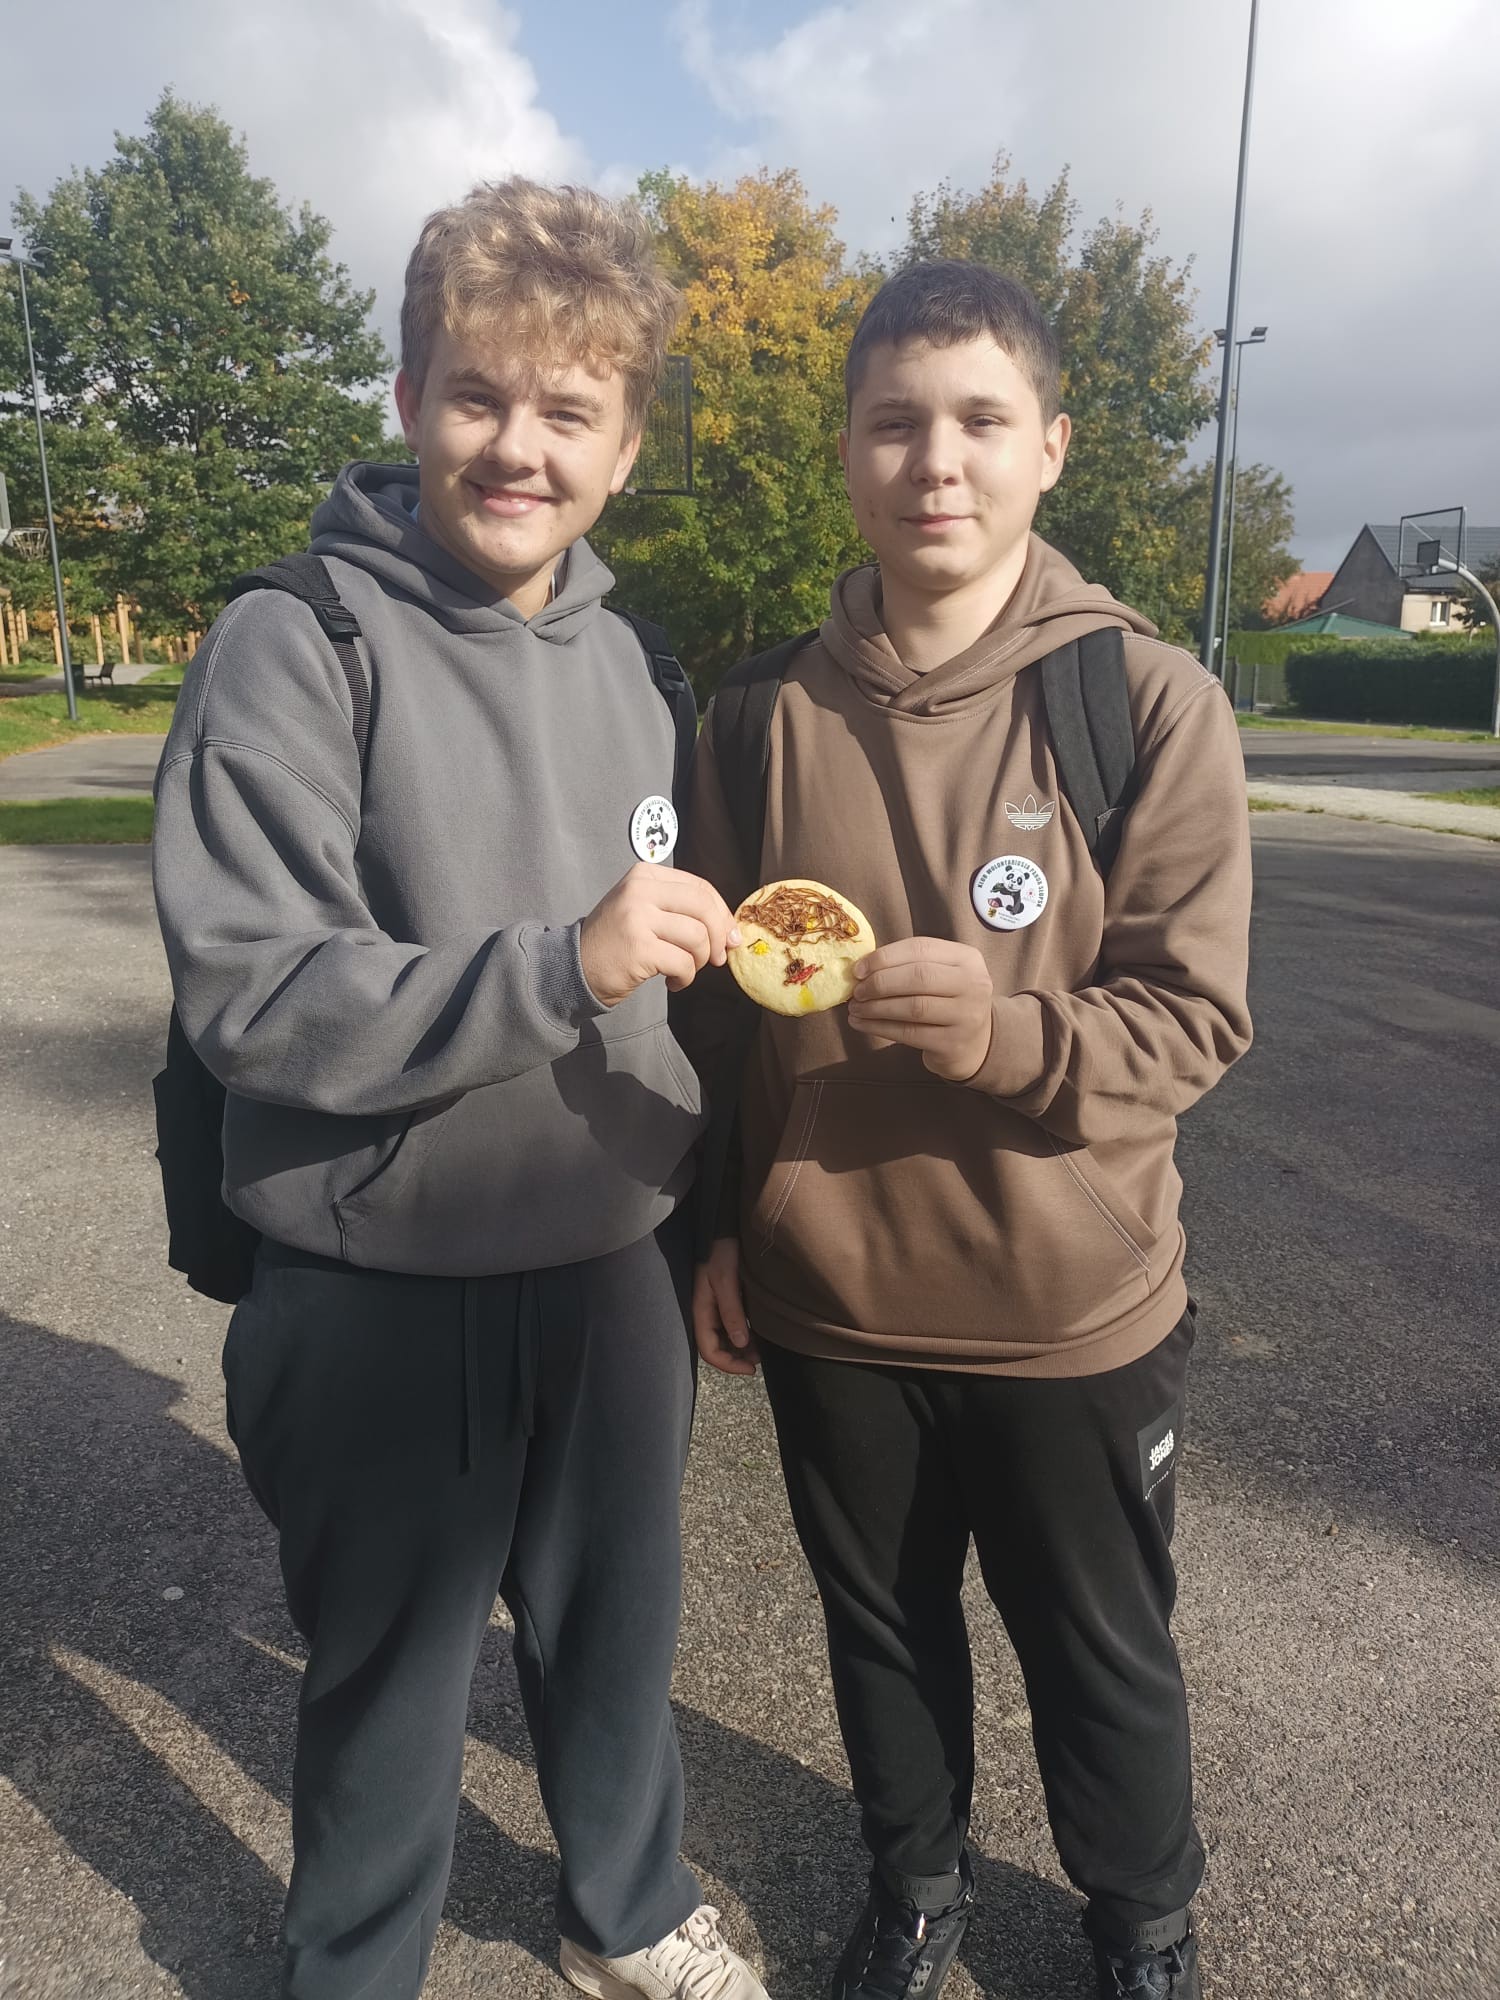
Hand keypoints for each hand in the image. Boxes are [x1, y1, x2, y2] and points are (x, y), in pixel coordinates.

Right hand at [581, 864, 740, 1004]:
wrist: (574, 966)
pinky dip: (685, 977)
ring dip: (699, 961)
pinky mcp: (639, 948)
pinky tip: (672, 981)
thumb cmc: (616, 941)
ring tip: (684, 970)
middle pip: (703, 907)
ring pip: (697, 937)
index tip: (728, 936)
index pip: (700, 887)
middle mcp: (640, 891)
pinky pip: (684, 963)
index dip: (722, 913)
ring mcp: (637, 918)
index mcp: (644, 876)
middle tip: (716, 958)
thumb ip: (683, 911)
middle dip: (719, 936)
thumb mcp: (644, 909)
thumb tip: (731, 931)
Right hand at [692, 1237, 758, 1376]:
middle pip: (716, 1347)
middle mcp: (706, 1312)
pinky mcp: (725, 1298)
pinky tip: (758, 1334)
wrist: (723, 1228)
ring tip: (761, 1351)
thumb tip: (740, 1343)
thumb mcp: (726, 1281)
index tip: (751, 1369)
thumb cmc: (721, 1251)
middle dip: (736, 1358)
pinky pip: (731, 1324)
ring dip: (741, 1348)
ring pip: (725, 1337)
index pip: (709, 1350)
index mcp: (701, 1310)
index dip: (728, 1364)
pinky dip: (744, 1334)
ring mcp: (715, 1306)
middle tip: (759, 1361)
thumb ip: (732, 1312)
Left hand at [847, 937, 994, 1081]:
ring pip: (913, 1006)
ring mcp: (966, 1015)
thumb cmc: (947, 1002)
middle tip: (857, 991)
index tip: (858, 969)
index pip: (921, 948)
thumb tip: (861, 968)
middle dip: (880, 982)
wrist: (974, 1044)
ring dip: (877, 1007)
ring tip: (856, 1008)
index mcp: (967, 958)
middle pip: (919, 976)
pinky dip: (879, 1028)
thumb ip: (909, 965)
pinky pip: (909, 1033)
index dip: (885, 957)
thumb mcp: (940, 974)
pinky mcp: (952, 1043)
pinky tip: (862, 1024)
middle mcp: (973, 984)